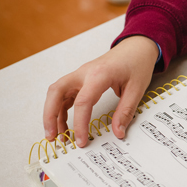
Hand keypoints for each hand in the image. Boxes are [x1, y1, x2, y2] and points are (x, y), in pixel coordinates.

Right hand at [43, 35, 158, 146]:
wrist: (137, 46)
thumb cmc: (137, 62)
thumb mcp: (137, 88)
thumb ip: (125, 111)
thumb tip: (118, 132)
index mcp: (100, 74)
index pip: (83, 102)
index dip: (79, 124)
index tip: (81, 140)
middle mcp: (85, 72)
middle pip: (56, 91)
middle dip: (49, 115)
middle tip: (52, 137)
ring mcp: (81, 74)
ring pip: (57, 92)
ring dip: (52, 113)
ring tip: (57, 135)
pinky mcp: (81, 78)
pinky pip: (65, 93)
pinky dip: (61, 108)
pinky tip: (65, 123)